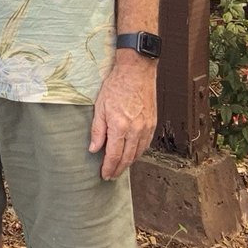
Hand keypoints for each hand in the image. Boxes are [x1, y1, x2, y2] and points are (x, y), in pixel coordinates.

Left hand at [89, 52, 156, 179]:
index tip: (104, 175)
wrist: (136, 72)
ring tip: (120, 168)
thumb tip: (94, 148)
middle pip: (127, 158)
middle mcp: (136, 130)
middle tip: (110, 176)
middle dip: (118, 169)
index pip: (114, 155)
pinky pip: (146, 144)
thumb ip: (97, 130)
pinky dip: (138, 152)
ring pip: (138, 153)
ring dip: (129, 163)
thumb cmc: (116, 86)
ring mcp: (146, 127)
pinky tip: (132, 153)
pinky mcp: (152, 123)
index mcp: (120, 126)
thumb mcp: (99, 107)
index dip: (109, 167)